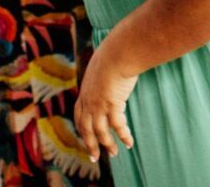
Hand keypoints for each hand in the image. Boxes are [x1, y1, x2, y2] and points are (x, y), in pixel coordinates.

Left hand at [74, 40, 138, 160]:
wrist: (117, 53)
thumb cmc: (113, 55)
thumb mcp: (102, 66)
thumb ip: (102, 75)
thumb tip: (110, 72)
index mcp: (85, 92)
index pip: (79, 115)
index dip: (82, 129)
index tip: (86, 138)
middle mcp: (89, 101)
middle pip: (86, 129)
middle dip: (90, 144)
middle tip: (95, 157)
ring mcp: (99, 105)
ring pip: (100, 132)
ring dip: (108, 144)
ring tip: (115, 153)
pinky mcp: (112, 105)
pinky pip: (118, 126)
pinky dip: (123, 136)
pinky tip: (129, 143)